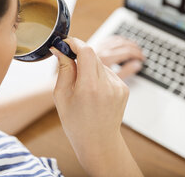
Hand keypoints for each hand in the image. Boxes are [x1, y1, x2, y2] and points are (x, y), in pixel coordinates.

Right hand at [50, 37, 141, 176]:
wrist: (99, 141)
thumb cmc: (76, 123)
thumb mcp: (61, 96)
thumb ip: (63, 69)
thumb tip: (60, 49)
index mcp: (89, 87)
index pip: (86, 51)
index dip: (75, 43)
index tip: (67, 43)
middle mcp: (107, 85)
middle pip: (93, 55)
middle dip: (80, 54)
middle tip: (69, 62)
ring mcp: (118, 86)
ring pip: (100, 64)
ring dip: (89, 67)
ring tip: (83, 86)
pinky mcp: (124, 88)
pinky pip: (108, 73)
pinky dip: (98, 75)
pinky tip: (94, 91)